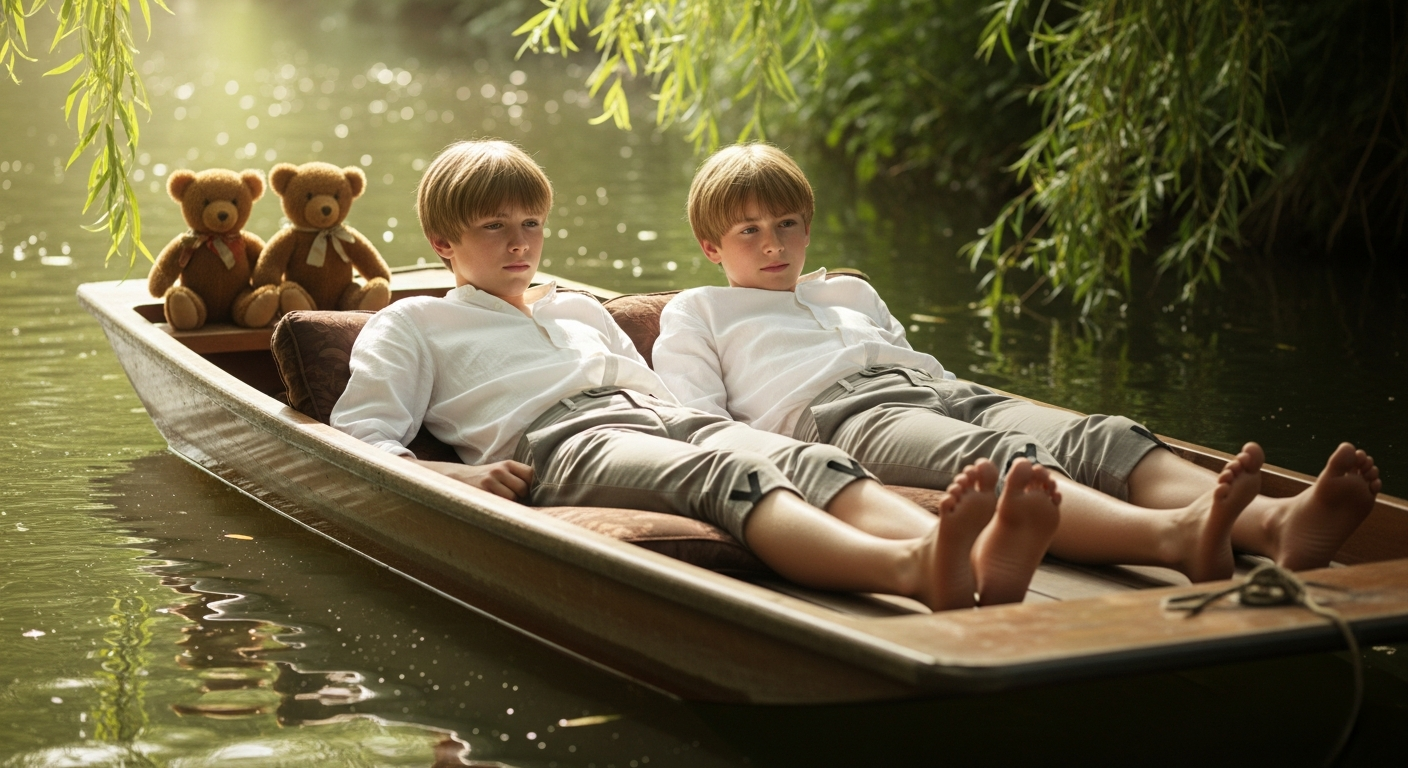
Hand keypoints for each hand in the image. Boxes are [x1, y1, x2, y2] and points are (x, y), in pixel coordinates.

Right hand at [413, 458, 533, 500]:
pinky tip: (494, 504)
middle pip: (524, 488)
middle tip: (511, 499)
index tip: (527, 492)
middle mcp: (500, 469)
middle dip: (521, 497)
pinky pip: (501, 503)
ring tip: (500, 501)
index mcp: (507, 464)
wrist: (456, 478)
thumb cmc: (484, 479)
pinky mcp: (483, 491)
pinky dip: (501, 507)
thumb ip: (516, 477)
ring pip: (513, 497)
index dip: (532, 485)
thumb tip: (539, 492)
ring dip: (510, 503)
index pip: (531, 474)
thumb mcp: (500, 472)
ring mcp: (490, 480)